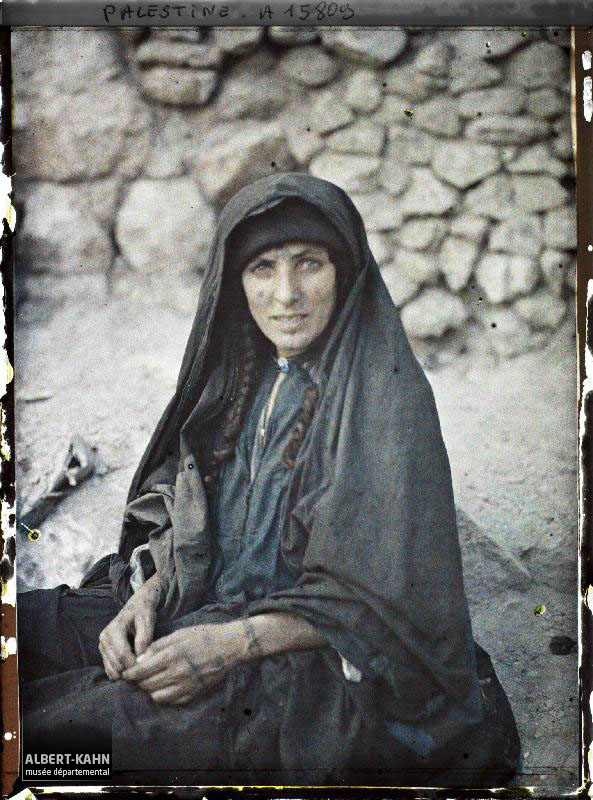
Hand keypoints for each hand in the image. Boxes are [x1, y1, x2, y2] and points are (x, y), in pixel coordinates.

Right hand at [98, 573, 160, 680]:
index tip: (147, 667)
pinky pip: (110, 669)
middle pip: (116, 663)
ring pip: (112, 669)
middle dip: (130, 670)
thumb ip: (144, 639)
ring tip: (139, 670)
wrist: (137, 607)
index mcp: (114, 629)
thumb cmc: (143, 613)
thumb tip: (140, 660)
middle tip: (144, 672)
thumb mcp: (147, 621)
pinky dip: (120, 673)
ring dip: (125, 673)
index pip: (122, 653)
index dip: (134, 664)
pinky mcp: (104, 652)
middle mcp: (104, 637)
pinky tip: (132, 669)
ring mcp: (102, 645)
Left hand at [121, 622, 242, 705]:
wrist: (229, 646)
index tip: (126, 672)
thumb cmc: (203, 636)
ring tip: (150, 681)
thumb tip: (140, 659)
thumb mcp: (179, 634)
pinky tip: (165, 686)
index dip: (130, 673)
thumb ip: (158, 646)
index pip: (141, 671)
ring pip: (156, 696)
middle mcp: (177, 673)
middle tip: (137, 676)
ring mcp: (186, 686)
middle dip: (138, 681)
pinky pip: (171, 701)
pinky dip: (163, 696)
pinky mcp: (193, 693)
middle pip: (147, 685)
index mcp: (172, 655)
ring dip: (150, 690)